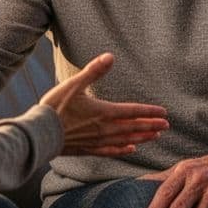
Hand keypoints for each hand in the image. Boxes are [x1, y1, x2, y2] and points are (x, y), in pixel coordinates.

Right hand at [39, 53, 167, 156]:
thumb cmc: (55, 107)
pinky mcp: (88, 149)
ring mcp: (97, 140)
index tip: (163, 112)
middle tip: (166, 126)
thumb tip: (110, 57)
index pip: (132, 111)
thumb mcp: (74, 84)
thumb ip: (93, 71)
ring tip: (155, 136)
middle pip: (133, 127)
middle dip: (150, 125)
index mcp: (103, 111)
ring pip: (126, 140)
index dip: (149, 112)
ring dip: (142, 137)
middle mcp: (104, 128)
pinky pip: (111, 150)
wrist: (40, 133)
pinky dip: (123, 150)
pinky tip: (130, 149)